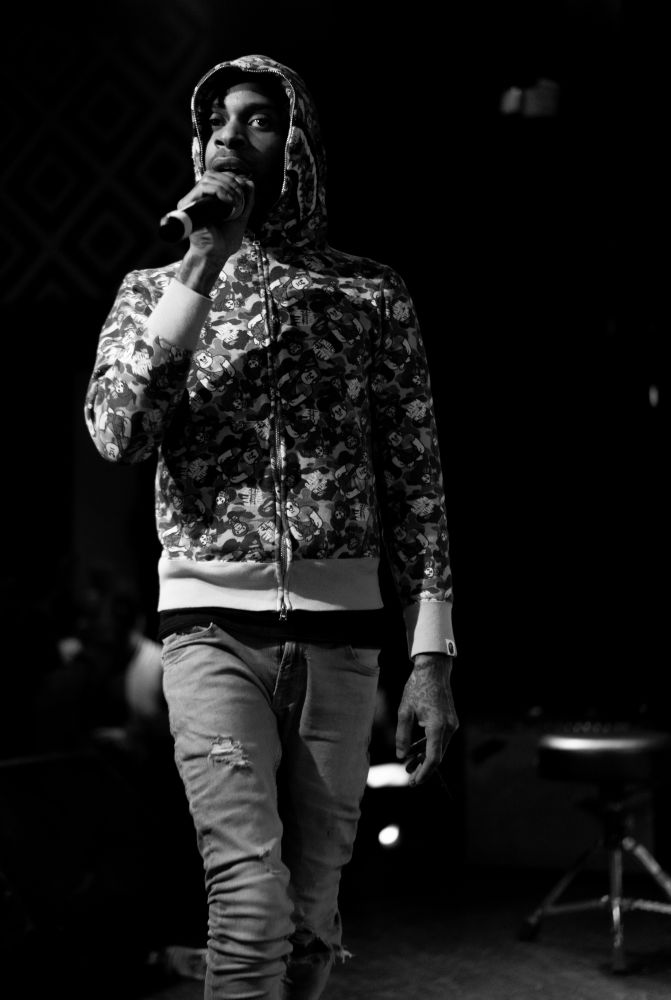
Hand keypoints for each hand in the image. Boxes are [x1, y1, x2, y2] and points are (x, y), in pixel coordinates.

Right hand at [178, 170, 254, 258]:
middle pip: (213, 174)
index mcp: (209, 197)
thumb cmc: (226, 239)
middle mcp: (199, 197)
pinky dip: (218, 190)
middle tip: (240, 198)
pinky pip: (202, 188)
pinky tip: (228, 202)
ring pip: (208, 178)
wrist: (217, 254)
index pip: (218, 176)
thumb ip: (247, 201)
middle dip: (231, 182)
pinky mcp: (188, 205)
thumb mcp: (241, 216)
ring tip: (235, 202)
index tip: (244, 191)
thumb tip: (250, 181)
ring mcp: (193, 200)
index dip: (233, 178)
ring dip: (227, 187)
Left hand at [395, 653, 458, 785]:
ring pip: (439, 748)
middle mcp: (449, 728)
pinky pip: (440, 739)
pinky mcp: (451, 721)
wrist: (433, 671)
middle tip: (409, 778)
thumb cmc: (417, 688)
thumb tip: (400, 756)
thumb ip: (402, 736)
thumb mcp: (404, 712)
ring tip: (408, 765)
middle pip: (437, 756)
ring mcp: (452, 724)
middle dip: (423, 768)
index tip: (414, 782)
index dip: (424, 773)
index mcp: (438, 727)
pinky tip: (415, 750)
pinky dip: (428, 746)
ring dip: (424, 757)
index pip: (433, 758)